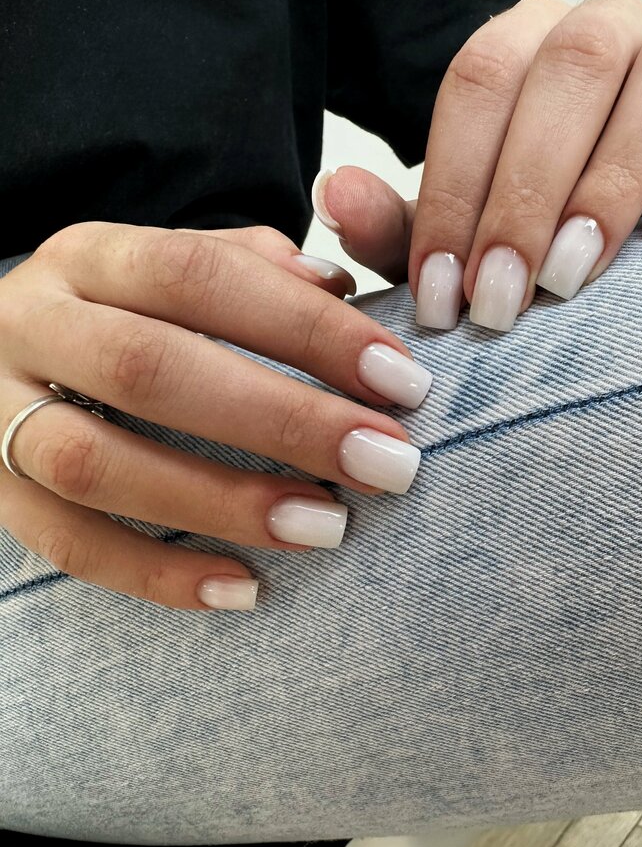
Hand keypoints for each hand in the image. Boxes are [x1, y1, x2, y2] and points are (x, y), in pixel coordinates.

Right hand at [0, 222, 431, 609]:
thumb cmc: (116, 315)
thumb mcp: (167, 266)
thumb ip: (249, 264)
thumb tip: (334, 287)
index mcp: (90, 256)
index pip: (202, 274)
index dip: (308, 328)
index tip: (401, 382)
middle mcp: (31, 323)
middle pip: (150, 369)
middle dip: (282, 420)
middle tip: (386, 463)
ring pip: (95, 464)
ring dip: (220, 502)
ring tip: (327, 529)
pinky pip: (65, 545)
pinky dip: (156, 575)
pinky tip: (244, 589)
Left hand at [312, 0, 641, 330]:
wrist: (610, 225)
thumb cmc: (524, 233)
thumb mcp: (456, 237)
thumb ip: (398, 224)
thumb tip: (335, 196)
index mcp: (520, 46)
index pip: (478, 83)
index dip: (455, 191)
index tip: (442, 299)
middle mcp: (600, 29)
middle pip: (569, 70)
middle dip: (528, 194)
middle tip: (505, 301)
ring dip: (617, 174)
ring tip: (576, 272)